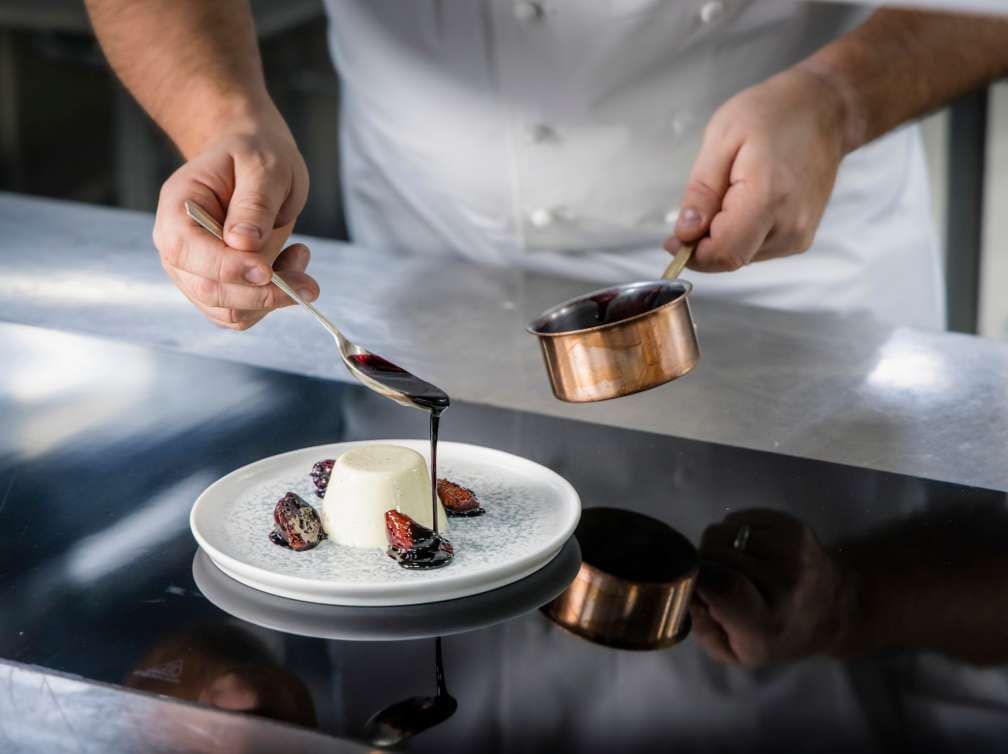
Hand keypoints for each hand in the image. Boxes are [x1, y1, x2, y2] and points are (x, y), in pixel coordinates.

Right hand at [153, 123, 316, 329]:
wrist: (254, 161)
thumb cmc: (256, 156)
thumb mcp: (264, 166)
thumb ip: (254, 204)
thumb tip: (242, 244)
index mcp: (177, 208)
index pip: (187, 252)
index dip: (228, 268)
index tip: (268, 271)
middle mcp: (178, 246)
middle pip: (208, 290)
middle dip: (262, 293)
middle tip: (309, 284)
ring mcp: (195, 272)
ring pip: (228, 312)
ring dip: (273, 298)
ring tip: (300, 258)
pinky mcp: (220, 288)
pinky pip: (243, 314)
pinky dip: (273, 301)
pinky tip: (291, 266)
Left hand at [665, 66, 846, 271]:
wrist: (825, 110)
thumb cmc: (773, 114)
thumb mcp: (721, 139)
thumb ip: (702, 191)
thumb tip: (685, 233)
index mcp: (768, 199)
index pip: (723, 253)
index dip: (692, 252)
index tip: (674, 237)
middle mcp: (789, 226)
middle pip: (731, 258)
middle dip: (704, 243)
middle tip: (702, 204)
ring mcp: (799, 235)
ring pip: (742, 256)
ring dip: (723, 236)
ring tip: (731, 193)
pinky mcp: (801, 237)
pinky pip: (756, 249)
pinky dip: (741, 234)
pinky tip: (745, 202)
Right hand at [690, 509, 856, 667]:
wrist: (836, 608)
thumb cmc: (780, 635)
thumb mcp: (737, 653)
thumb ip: (702, 629)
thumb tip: (688, 590)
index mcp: (767, 620)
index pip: (722, 585)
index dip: (698, 578)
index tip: (696, 586)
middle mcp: (784, 580)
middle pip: (714, 553)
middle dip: (705, 563)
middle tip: (719, 580)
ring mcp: (791, 548)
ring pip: (721, 532)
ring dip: (719, 547)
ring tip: (737, 565)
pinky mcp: (792, 525)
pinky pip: (738, 518)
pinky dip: (734, 533)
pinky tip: (750, 550)